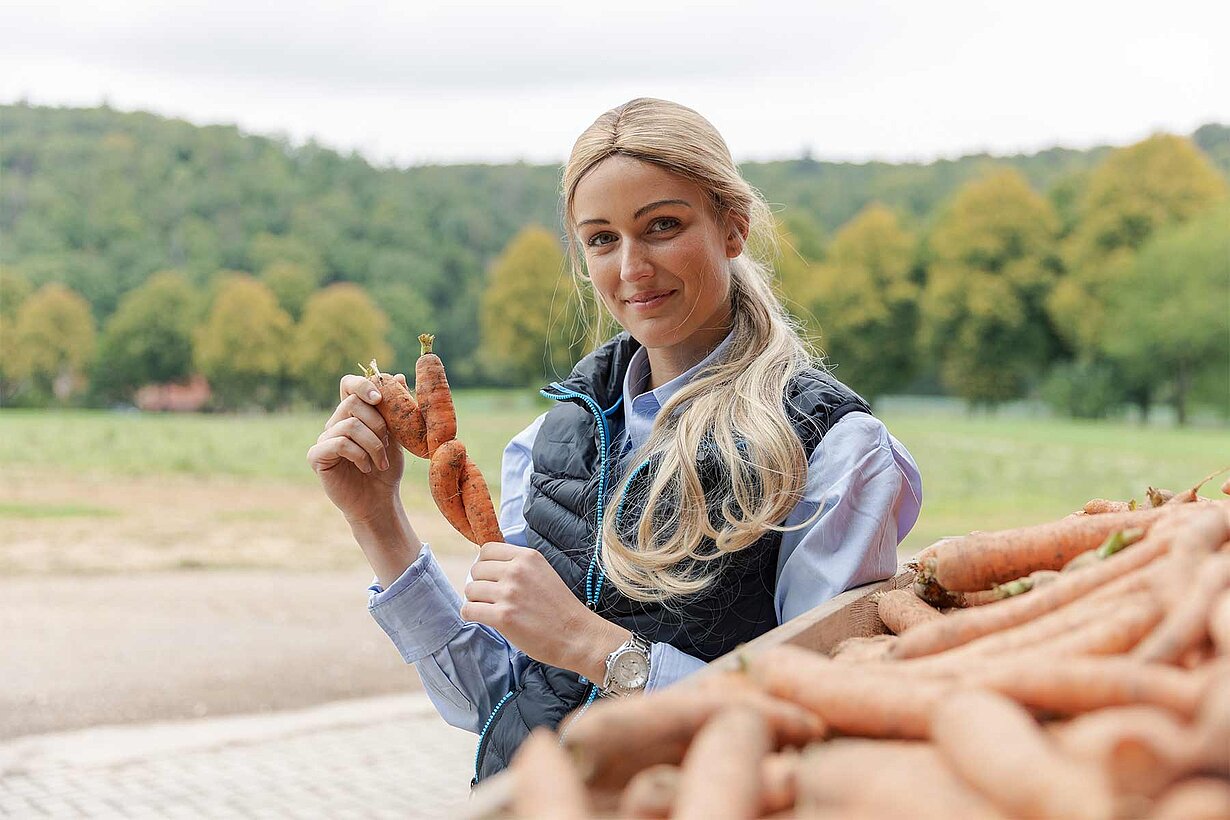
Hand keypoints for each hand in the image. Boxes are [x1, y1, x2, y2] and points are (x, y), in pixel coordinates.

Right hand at [307, 372, 406, 525]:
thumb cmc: (386, 468)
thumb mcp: (397, 436)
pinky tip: (367, 467)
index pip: (349, 384)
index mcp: (353, 413)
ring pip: (350, 425)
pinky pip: (339, 443)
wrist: (379, 501)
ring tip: (381, 462)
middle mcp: (335, 422)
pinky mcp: (317, 456)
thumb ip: (395, 409)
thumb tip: (400, 376)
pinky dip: (359, 455)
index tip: (379, 399)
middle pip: (353, 403)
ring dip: (373, 444)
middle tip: (387, 446)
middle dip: (378, 424)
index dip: (363, 384)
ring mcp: (324, 438)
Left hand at [461, 543, 629, 681]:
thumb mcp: (543, 572)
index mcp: (527, 556)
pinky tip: (480, 618)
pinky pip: (469, 610)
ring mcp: (509, 593)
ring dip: (476, 600)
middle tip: (490, 597)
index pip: (487, 550)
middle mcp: (516, 570)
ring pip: (471, 590)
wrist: (578, 635)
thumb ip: (520, 566)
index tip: (489, 577)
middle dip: (480, 583)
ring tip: (489, 609)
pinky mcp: (503, 616)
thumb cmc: (561, 609)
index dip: (484, 564)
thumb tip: (489, 567)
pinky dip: (470, 615)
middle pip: (476, 570)